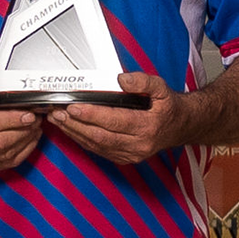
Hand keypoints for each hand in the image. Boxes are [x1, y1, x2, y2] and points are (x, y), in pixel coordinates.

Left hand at [48, 72, 188, 165]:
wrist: (180, 127)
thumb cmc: (168, 107)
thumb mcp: (162, 88)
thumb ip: (143, 82)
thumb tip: (122, 80)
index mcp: (149, 126)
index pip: (115, 121)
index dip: (92, 114)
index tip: (74, 106)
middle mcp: (140, 144)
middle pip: (101, 136)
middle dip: (76, 124)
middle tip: (58, 113)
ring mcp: (131, 154)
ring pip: (97, 145)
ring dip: (74, 132)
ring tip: (58, 119)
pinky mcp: (124, 158)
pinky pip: (98, 150)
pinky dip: (82, 139)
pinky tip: (71, 129)